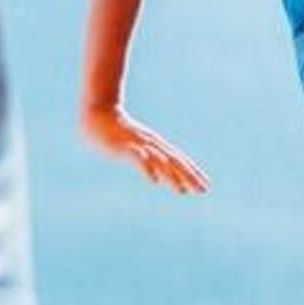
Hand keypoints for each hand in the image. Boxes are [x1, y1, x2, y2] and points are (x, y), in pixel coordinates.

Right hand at [81, 104, 210, 194]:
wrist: (97, 113)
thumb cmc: (116, 133)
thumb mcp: (136, 148)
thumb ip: (149, 163)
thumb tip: (158, 179)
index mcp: (157, 145)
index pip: (180, 160)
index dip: (193, 173)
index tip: (205, 186)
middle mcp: (152, 144)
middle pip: (175, 161)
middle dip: (190, 176)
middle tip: (203, 190)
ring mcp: (139, 144)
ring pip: (159, 161)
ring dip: (171, 176)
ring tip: (181, 190)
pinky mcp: (124, 146)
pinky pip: (137, 158)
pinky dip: (146, 168)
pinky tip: (153, 181)